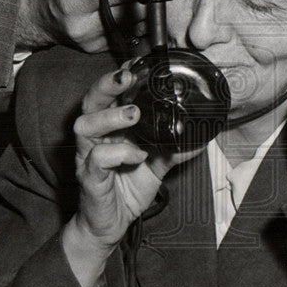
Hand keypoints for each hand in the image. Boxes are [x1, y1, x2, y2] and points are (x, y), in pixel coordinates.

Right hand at [62, 65, 195, 286]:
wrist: (110, 225)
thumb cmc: (127, 189)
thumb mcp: (158, 165)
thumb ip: (175, 148)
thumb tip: (201, 134)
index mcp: (110, 127)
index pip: (110, 93)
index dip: (120, 75)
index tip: (138, 62)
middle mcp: (96, 137)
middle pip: (91, 100)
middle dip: (107, 84)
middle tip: (128, 76)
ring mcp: (88, 155)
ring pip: (85, 125)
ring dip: (110, 116)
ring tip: (134, 115)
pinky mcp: (89, 177)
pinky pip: (97, 159)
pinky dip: (118, 153)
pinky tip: (137, 155)